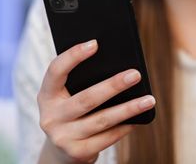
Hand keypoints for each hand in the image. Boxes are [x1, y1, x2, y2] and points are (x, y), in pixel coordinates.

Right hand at [37, 40, 155, 163]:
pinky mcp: (76, 153)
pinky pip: (106, 138)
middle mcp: (50, 117)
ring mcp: (62, 137)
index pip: (56, 71)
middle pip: (86, 99)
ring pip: (102, 120)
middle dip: (113, 86)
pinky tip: (138, 119)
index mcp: (46, 95)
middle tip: (135, 74)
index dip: (73, 56)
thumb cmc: (72, 111)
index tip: (95, 43)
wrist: (61, 152)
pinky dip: (124, 128)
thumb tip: (119, 64)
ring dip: (128, 109)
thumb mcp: (68, 95)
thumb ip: (82, 80)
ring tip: (149, 100)